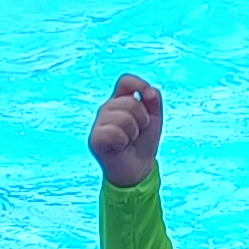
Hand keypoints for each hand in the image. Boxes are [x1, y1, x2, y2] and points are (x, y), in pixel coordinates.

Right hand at [88, 73, 164, 187]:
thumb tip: (148, 90)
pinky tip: (120, 146)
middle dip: (142, 119)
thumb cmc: (143, 141)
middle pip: (130, 102)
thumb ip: (154, 100)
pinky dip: (123, 141)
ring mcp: (99, 123)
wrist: (139, 167)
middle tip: (138, 131)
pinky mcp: (94, 138)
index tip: (148, 98)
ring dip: (133, 132)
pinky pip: (114, 132)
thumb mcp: (154, 118)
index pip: (126, 80)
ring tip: (129, 139)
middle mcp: (107, 108)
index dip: (139, 84)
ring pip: (123, 118)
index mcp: (120, 100)